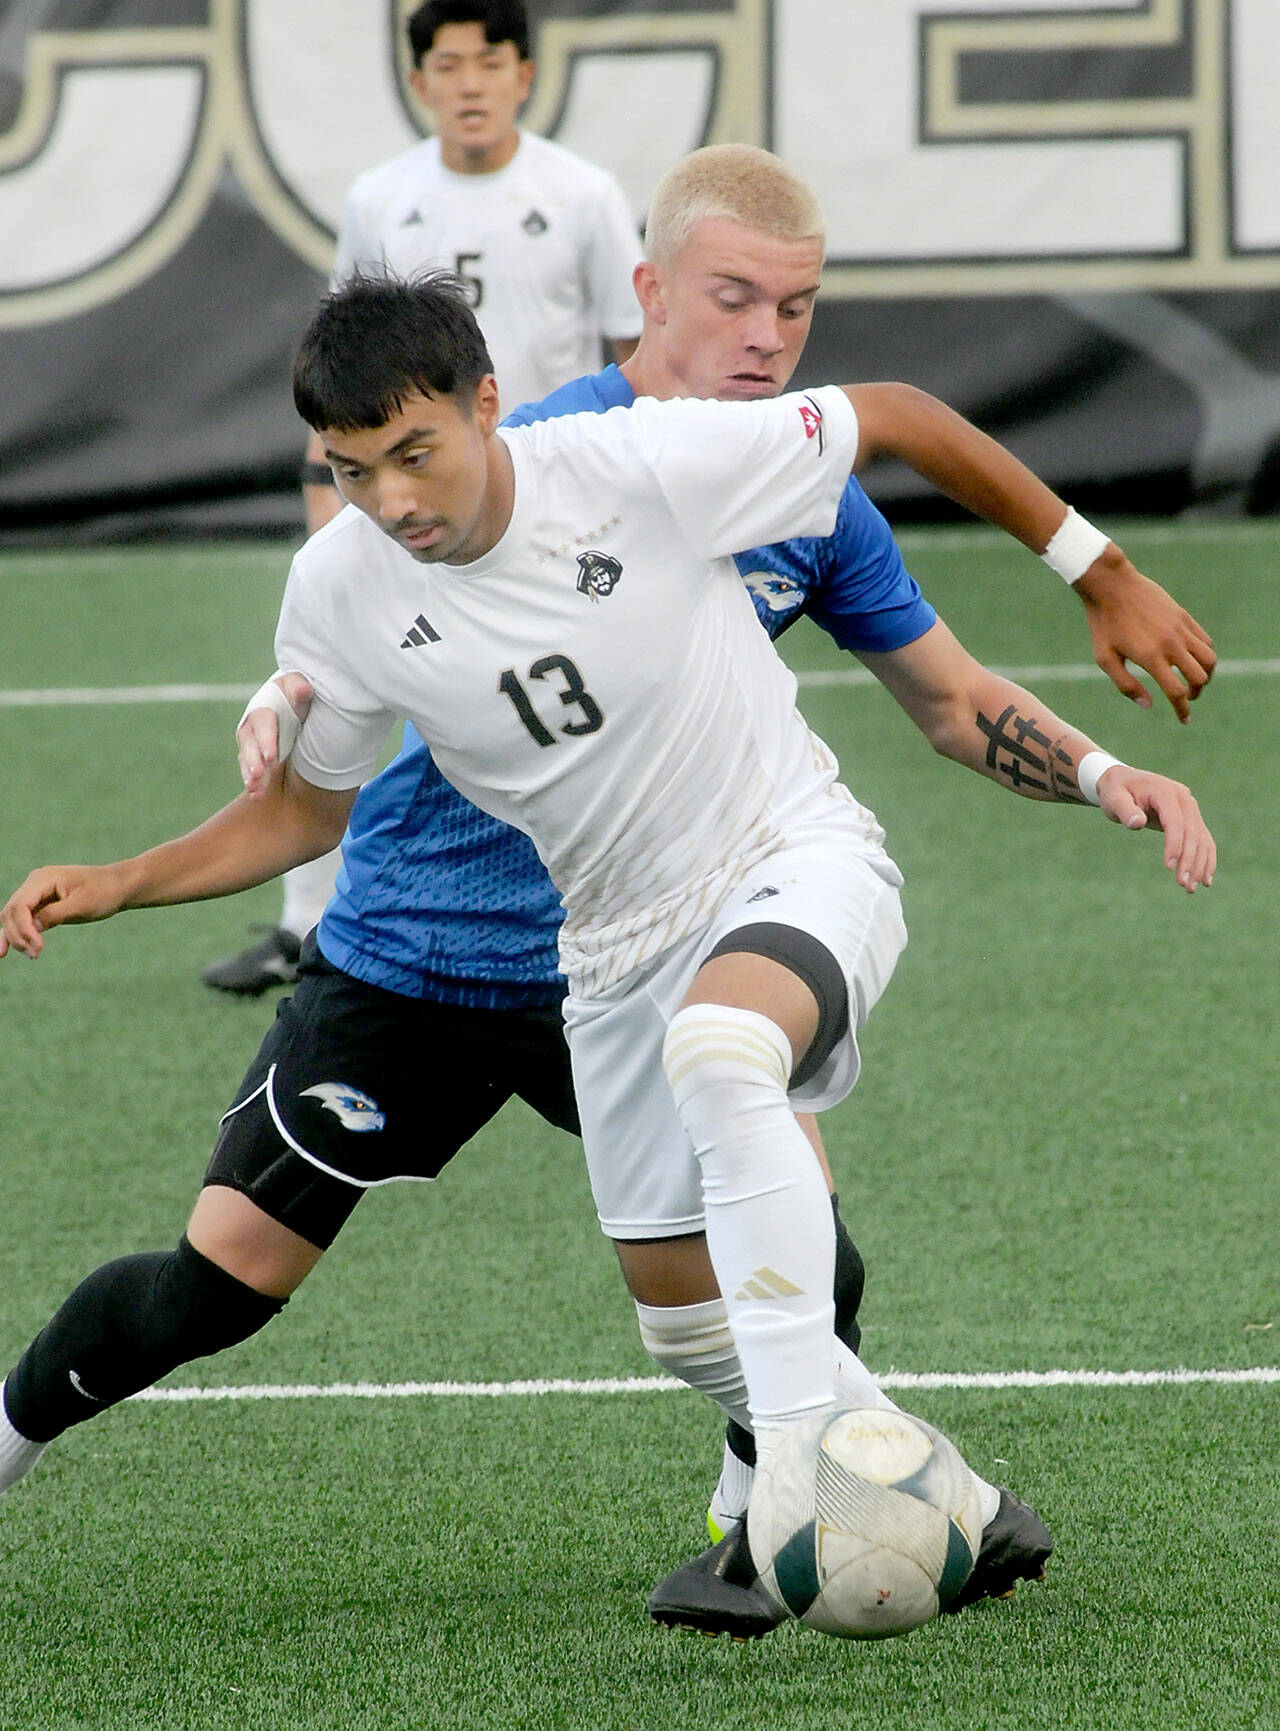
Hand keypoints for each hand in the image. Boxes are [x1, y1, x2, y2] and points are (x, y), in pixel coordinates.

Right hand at [0, 864, 130, 958]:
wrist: (118, 886)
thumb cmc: (104, 892)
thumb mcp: (82, 905)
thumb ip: (55, 914)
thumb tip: (32, 926)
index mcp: (43, 878)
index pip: (19, 905)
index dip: (23, 929)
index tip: (38, 948)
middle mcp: (35, 883)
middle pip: (11, 912)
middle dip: (18, 935)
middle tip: (35, 954)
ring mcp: (36, 893)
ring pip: (13, 918)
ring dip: (17, 937)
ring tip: (33, 955)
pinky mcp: (41, 904)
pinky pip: (22, 920)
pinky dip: (16, 934)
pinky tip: (4, 950)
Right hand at [237, 672, 313, 799]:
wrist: (303, 711)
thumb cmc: (304, 697)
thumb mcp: (304, 691)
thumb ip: (300, 690)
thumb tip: (303, 689)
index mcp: (269, 703)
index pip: (265, 721)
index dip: (267, 739)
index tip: (272, 757)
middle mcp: (256, 720)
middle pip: (252, 741)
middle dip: (255, 759)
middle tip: (260, 775)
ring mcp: (253, 738)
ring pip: (249, 757)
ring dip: (251, 774)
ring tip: (255, 791)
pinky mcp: (254, 753)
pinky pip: (250, 768)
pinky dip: (252, 781)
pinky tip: (256, 795)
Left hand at [1075, 550, 1215, 722]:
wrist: (1112, 585)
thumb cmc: (1103, 623)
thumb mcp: (1104, 658)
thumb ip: (1126, 685)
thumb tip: (1149, 705)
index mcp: (1150, 657)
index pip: (1176, 692)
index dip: (1183, 710)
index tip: (1184, 720)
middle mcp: (1170, 644)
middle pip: (1200, 678)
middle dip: (1196, 694)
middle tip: (1185, 697)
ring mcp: (1180, 628)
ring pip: (1209, 659)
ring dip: (1206, 675)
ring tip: (1193, 680)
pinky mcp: (1184, 616)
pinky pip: (1205, 641)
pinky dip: (1204, 655)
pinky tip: (1191, 659)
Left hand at [1096, 766, 1214, 891]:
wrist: (1123, 781)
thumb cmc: (1116, 791)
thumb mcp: (1113, 798)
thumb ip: (1125, 810)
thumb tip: (1137, 823)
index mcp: (1165, 791)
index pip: (1175, 821)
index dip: (1174, 845)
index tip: (1168, 867)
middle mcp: (1183, 797)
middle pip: (1192, 831)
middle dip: (1190, 860)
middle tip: (1184, 885)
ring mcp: (1190, 807)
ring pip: (1201, 838)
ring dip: (1200, 864)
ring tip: (1191, 888)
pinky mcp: (1190, 817)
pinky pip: (1202, 838)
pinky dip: (1206, 858)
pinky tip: (1205, 878)